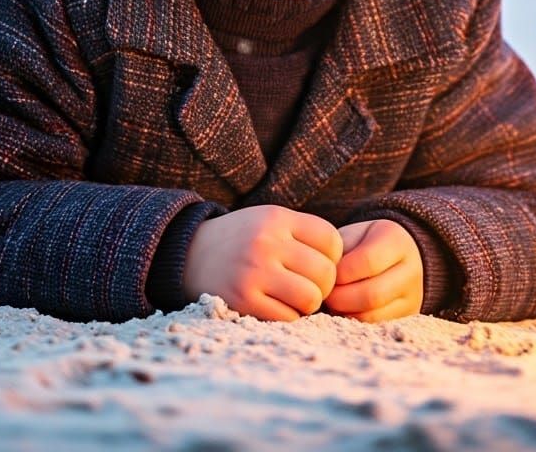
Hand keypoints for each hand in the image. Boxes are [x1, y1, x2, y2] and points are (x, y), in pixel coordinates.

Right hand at [182, 205, 342, 321]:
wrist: (188, 254)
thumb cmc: (242, 240)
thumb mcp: (269, 221)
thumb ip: (304, 235)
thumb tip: (347, 268)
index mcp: (277, 218)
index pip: (331, 240)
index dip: (332, 257)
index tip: (317, 262)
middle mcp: (266, 242)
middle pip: (325, 273)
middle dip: (322, 285)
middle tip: (306, 285)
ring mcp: (254, 272)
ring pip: (311, 299)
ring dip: (307, 304)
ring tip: (292, 297)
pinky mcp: (243, 301)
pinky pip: (288, 318)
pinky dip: (288, 317)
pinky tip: (274, 306)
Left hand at [323, 219, 423, 322]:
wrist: (398, 256)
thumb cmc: (365, 243)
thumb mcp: (353, 235)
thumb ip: (340, 251)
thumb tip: (324, 277)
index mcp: (396, 241)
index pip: (367, 261)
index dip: (341, 272)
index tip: (324, 274)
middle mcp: (411, 270)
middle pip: (373, 295)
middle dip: (340, 298)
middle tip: (324, 294)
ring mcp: (413, 297)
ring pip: (373, 316)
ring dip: (345, 312)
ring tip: (332, 302)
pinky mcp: (407, 318)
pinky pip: (375, 327)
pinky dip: (354, 321)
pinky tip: (343, 310)